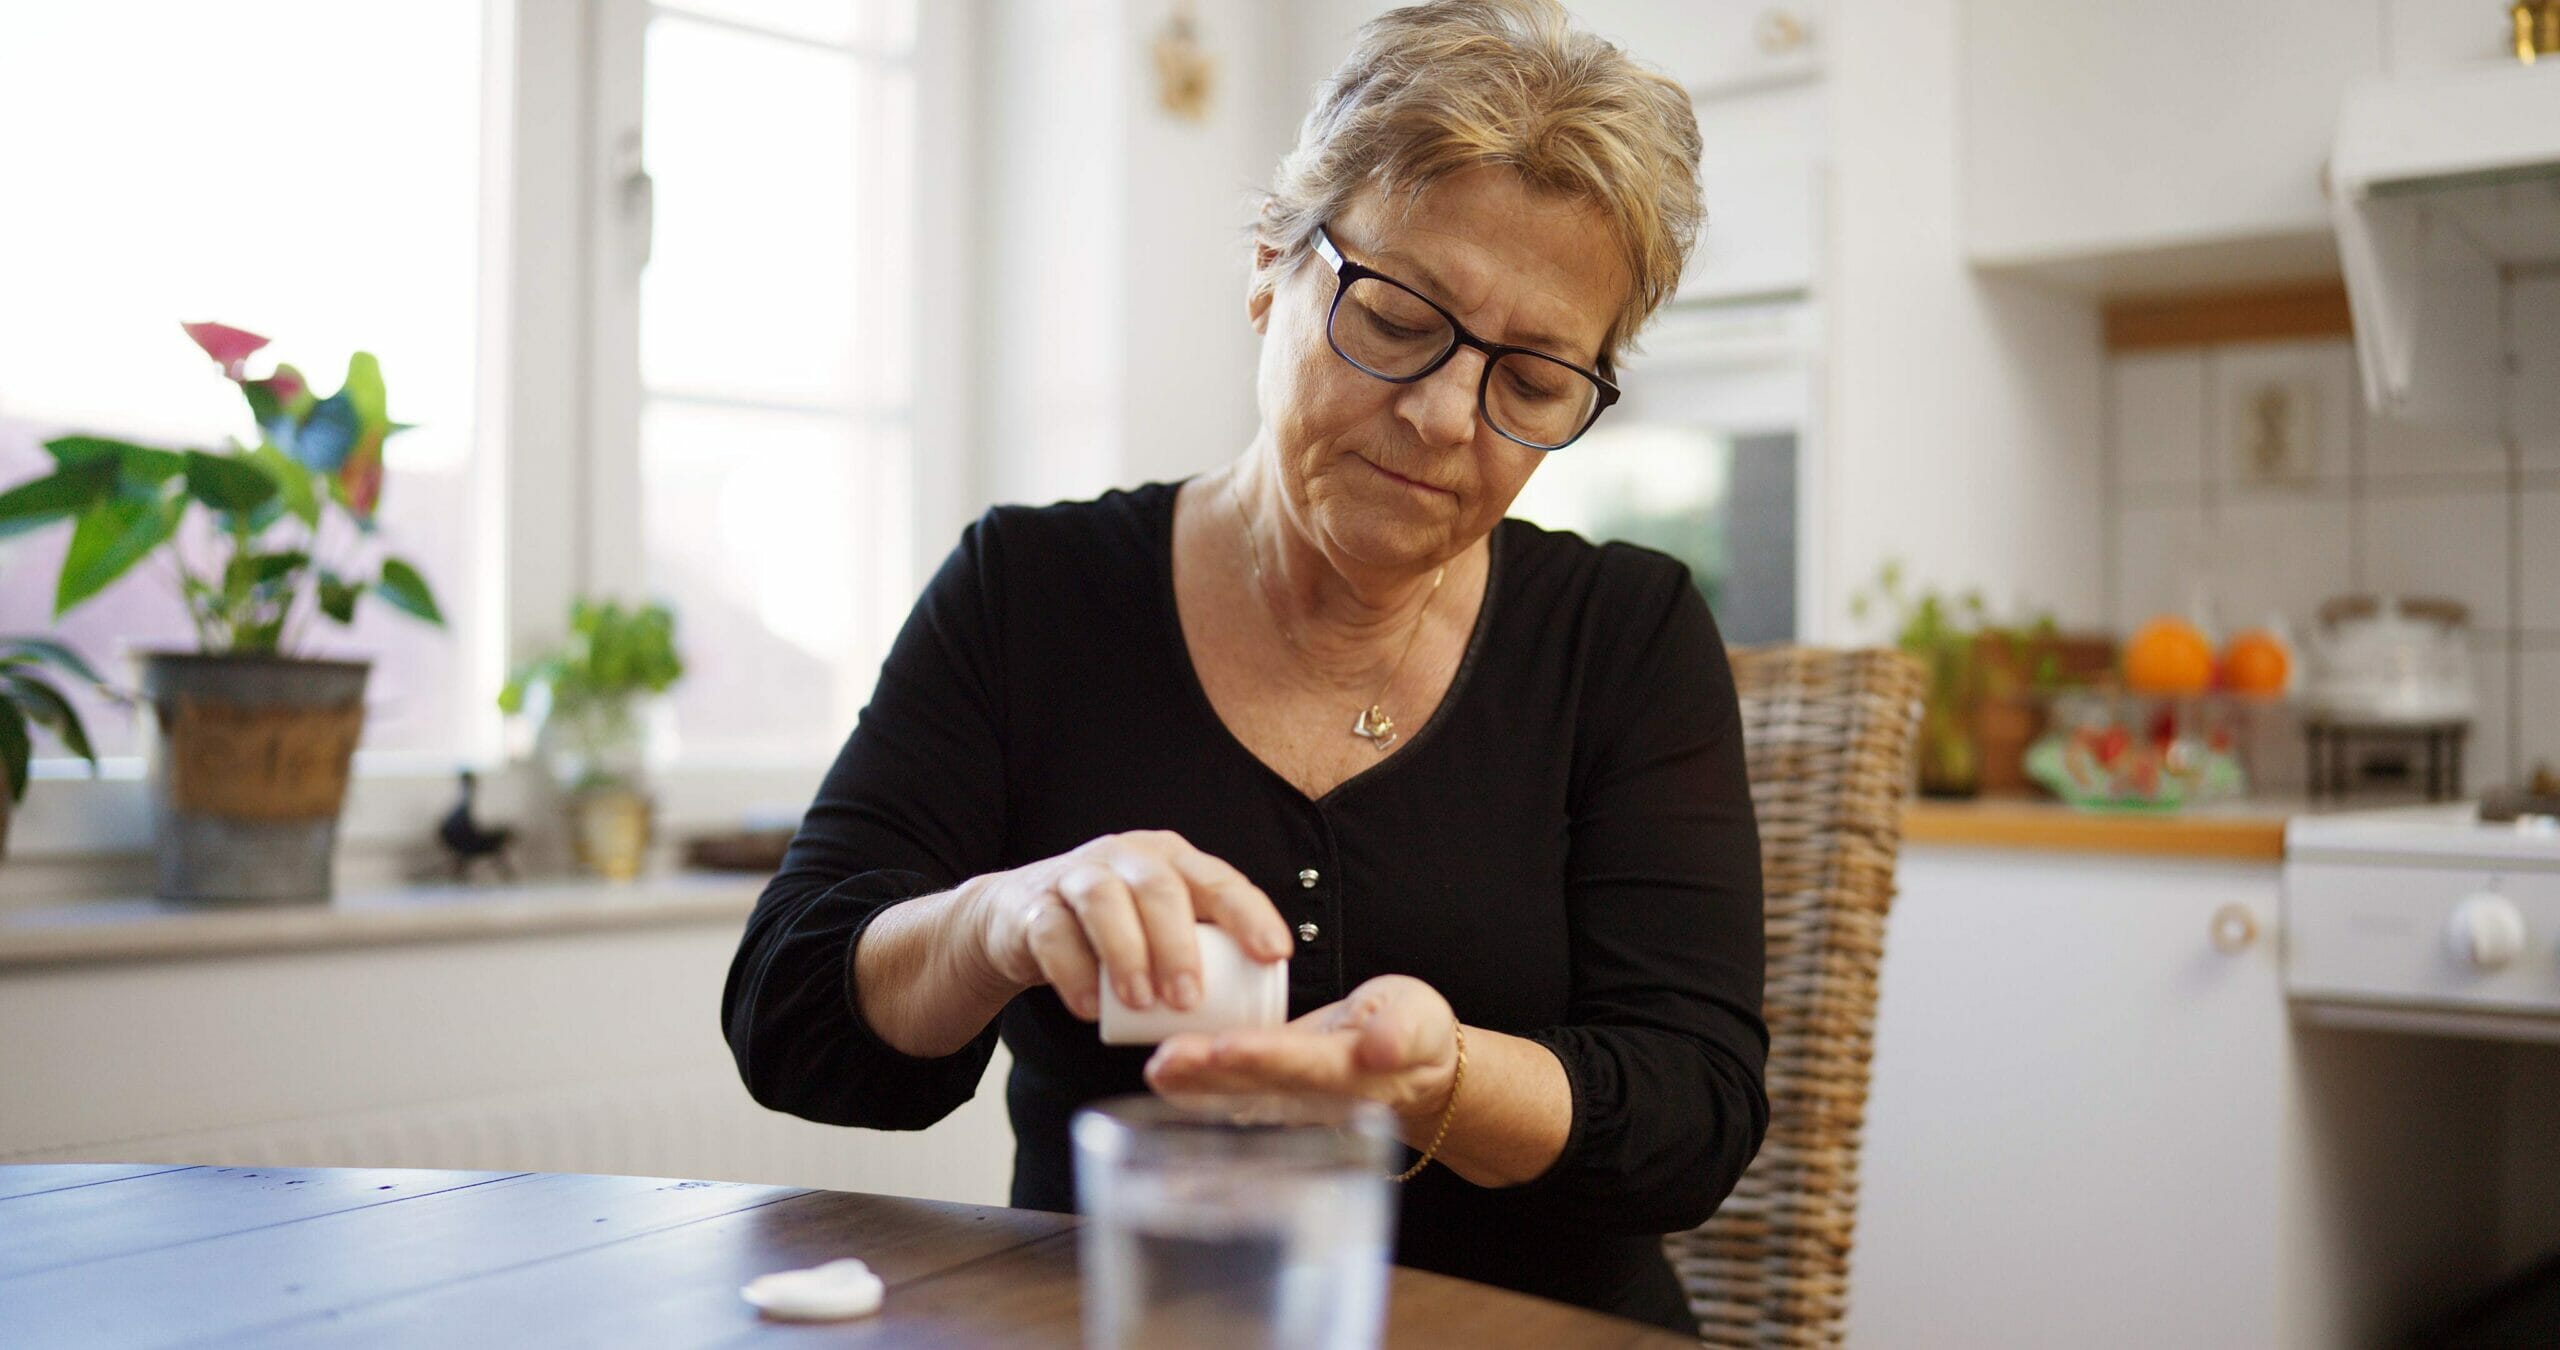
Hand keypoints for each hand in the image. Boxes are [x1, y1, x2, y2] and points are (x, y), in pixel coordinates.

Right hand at [971, 830, 1291, 1022]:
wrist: (1020, 919)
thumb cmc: (1113, 931)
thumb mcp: (1162, 927)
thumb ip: (1203, 950)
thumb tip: (1263, 1010)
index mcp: (1172, 861)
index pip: (1219, 880)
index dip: (1250, 915)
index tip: (1273, 955)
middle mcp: (1127, 858)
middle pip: (1159, 888)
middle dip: (1178, 945)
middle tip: (1189, 999)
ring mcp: (1077, 877)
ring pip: (1104, 902)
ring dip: (1127, 955)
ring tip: (1142, 1003)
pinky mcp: (1035, 906)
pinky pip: (1053, 934)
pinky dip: (1073, 973)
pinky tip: (1090, 1008)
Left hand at [1143, 974, 1460, 1130]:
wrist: (1416, 1072)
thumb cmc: (1416, 1036)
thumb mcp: (1421, 1021)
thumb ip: (1401, 1032)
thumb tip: (1381, 1046)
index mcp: (1349, 1072)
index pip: (1302, 1063)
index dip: (1264, 1057)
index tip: (1225, 1046)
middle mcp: (1313, 1096)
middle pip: (1256, 1084)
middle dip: (1209, 1073)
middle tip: (1166, 1059)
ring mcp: (1291, 1101)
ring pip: (1236, 1092)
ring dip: (1194, 1083)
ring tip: (1157, 1068)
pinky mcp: (1275, 1095)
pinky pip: (1231, 1095)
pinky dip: (1195, 1091)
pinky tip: (1162, 1079)